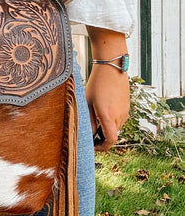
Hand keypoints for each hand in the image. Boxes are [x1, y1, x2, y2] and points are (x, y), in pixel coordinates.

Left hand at [86, 26, 129, 150]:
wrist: (112, 68)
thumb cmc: (96, 84)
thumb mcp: (88, 103)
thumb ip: (89, 121)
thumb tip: (89, 135)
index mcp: (108, 116)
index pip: (110, 140)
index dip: (102, 147)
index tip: (93, 146)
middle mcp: (119, 116)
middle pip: (113, 135)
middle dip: (102, 138)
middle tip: (90, 134)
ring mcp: (125, 111)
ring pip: (116, 127)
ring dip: (107, 128)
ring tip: (95, 120)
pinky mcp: (127, 106)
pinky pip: (119, 119)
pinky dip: (111, 120)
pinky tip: (102, 110)